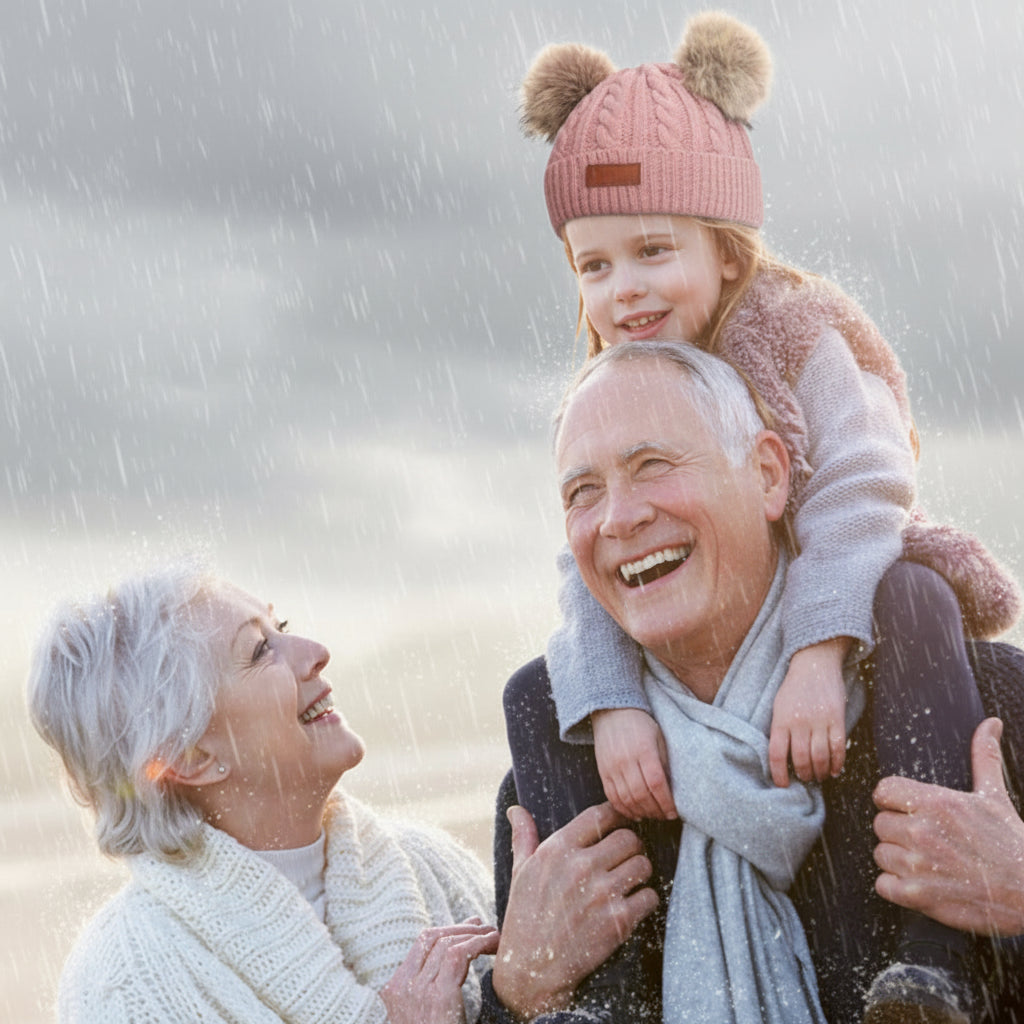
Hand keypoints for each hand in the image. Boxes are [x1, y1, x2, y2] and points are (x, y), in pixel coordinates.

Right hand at [380, 918, 499, 1023]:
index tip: (469, 927)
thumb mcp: (426, 1014)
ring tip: (495, 936)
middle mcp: (403, 987)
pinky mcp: (439, 997)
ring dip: (475, 934)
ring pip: (447, 942)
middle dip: (461, 927)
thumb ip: (434, 990)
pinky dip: (479, 943)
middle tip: (484, 926)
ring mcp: (418, 991)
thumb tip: (456, 958)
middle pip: (432, 937)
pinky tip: (493, 945)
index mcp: (395, 991)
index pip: (420, 944)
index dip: (447, 930)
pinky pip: (459, 954)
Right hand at [492, 802, 657, 1018]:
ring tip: (630, 881)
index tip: (619, 823)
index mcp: (557, 849)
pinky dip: (645, 900)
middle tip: (626, 857)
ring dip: (640, 872)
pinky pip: (650, 897)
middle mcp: (581, 866)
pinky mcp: (618, 921)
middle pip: (629, 838)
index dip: (616, 815)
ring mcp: (601, 894)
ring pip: (643, 865)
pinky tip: (632, 905)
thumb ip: (523, 836)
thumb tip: (514, 809)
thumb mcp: (520, 871)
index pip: (601, 815)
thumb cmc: (525, 916)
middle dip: (631, 846)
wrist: (530, 971)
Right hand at [592, 708, 676, 820]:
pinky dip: (624, 809)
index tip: (674, 812)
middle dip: (656, 811)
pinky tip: (635, 814)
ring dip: (641, 812)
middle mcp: (626, 760)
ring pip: (626, 799)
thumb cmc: (640, 723)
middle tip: (665, 816)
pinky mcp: (602, 771)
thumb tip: (672, 789)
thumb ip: (664, 761)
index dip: (666, 802)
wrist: (612, 711)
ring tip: (652, 815)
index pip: (656, 783)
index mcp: (644, 750)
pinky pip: (612, 796)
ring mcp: (612, 767)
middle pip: (641, 795)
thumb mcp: (659, 737)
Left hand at [768, 638, 849, 786]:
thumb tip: (781, 757)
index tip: (782, 785)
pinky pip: (838, 747)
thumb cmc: (794, 687)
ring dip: (820, 772)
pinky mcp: (837, 718)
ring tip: (819, 777)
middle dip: (804, 774)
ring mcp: (819, 720)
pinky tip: (835, 770)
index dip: (779, 774)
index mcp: (781, 719)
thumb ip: (780, 729)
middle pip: (801, 759)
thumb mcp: (779, 705)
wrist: (815, 663)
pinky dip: (837, 763)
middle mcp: (799, 722)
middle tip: (806, 780)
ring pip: (820, 757)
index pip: (776, 754)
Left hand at [872, 717, 1023, 936]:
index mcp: (936, 802)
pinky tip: (922, 884)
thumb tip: (990, 723)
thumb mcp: (995, 797)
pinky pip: (882, 885)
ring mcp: (918, 864)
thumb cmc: (1011, 843)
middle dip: (897, 832)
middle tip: (925, 841)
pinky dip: (896, 887)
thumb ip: (984, 757)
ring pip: (880, 854)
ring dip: (898, 860)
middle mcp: (921, 830)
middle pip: (880, 824)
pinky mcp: (917, 896)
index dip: (894, 801)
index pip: (883, 791)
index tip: (909, 811)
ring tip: (927, 863)